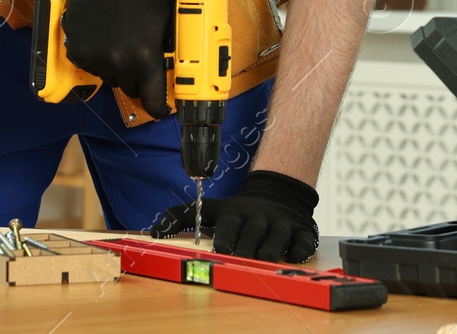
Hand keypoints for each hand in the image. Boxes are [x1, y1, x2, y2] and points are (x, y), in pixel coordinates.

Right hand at [54, 0, 174, 118]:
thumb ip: (174, 44)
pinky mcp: (78, 53)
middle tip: (140, 60)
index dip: (159, 107)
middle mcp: (118, 62)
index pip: (153, 102)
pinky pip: (92, 66)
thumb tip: (183, 65)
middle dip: (138, 80)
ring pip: (111, 78)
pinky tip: (104, 36)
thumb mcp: (168, 17)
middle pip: (131, 90)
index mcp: (144, 56)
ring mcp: (95, 59)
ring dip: (117, 68)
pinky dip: (98, 58)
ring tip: (121, 41)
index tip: (162, 106)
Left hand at [149, 169, 318, 261]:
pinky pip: (303, 244)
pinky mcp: (302, 231)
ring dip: (267, 255)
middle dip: (244, 253)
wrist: (277, 193)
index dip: (224, 242)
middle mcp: (258, 217)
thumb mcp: (211, 208)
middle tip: (240, 263)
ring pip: (275, 243)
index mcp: (235, 214)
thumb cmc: (239, 211)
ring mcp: (281, 224)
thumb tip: (153, 232)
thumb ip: (181, 216)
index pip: (228, 228)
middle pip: (250, 239)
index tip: (220, 252)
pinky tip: (291, 257)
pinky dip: (298, 252)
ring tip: (261, 262)